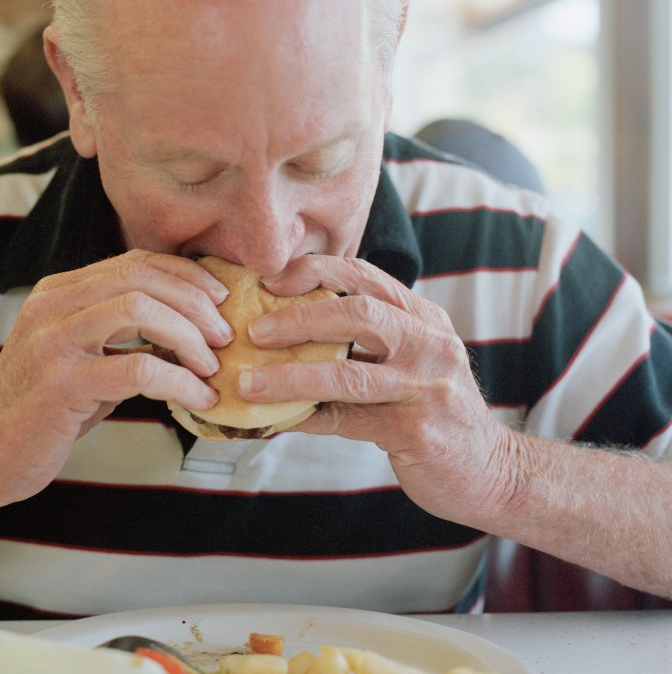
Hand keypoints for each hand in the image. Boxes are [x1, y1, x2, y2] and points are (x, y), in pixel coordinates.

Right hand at [0, 250, 226, 504]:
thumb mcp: (77, 357)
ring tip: (213, 365)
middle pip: (141, 277)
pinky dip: (180, 381)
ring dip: (189, 336)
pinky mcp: (60, 384)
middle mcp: (51, 305)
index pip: (135, 262)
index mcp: (58, 292)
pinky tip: (198, 399)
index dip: (185, 275)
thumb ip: (117, 334)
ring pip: (140, 310)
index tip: (219, 300)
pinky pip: (137, 367)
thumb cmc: (38, 412)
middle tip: (224, 336)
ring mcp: (52, 342)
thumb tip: (187, 326)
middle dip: (195, 302)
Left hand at [236, 255, 519, 527]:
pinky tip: (276, 420)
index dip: (313, 272)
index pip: (363, 275)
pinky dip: (306, 418)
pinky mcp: (417, 431)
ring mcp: (426, 386)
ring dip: (289, 376)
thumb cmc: (436, 410)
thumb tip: (289, 325)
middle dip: (297, 318)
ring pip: (347, 372)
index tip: (269, 282)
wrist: (493, 472)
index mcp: (424, 317)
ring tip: (249, 383)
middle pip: (356, 312)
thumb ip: (370, 338)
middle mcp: (429, 343)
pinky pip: (347, 420)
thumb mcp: (414, 359)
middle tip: (254, 331)